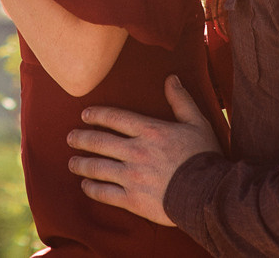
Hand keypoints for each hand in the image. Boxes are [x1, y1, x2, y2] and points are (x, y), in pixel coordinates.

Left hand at [65, 77, 221, 227]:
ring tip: (72, 162)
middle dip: (81, 138)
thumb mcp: (197, 123)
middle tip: (70, 137)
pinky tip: (86, 186)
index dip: (97, 115)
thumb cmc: (204, 157)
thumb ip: (181, 100)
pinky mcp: (133, 200)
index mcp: (149, 131)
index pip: (115, 118)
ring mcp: (132, 176)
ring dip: (82, 164)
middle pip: (99, 142)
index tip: (84, 115)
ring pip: (98, 168)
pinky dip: (92, 189)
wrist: (208, 194)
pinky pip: (105, 193)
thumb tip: (171, 78)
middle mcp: (135, 151)